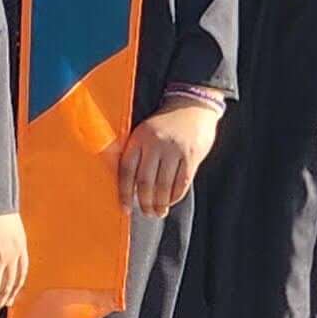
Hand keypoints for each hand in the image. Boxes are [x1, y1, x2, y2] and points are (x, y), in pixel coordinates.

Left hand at [118, 97, 222, 214]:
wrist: (193, 105)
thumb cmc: (165, 124)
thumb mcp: (145, 132)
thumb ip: (136, 153)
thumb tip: (127, 186)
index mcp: (138, 138)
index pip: (126, 170)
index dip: (124, 193)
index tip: (124, 208)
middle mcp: (155, 144)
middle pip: (145, 182)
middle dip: (144, 203)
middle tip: (146, 213)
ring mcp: (174, 149)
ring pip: (163, 186)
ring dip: (160, 204)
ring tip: (159, 212)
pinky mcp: (191, 155)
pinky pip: (181, 183)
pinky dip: (175, 196)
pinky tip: (171, 201)